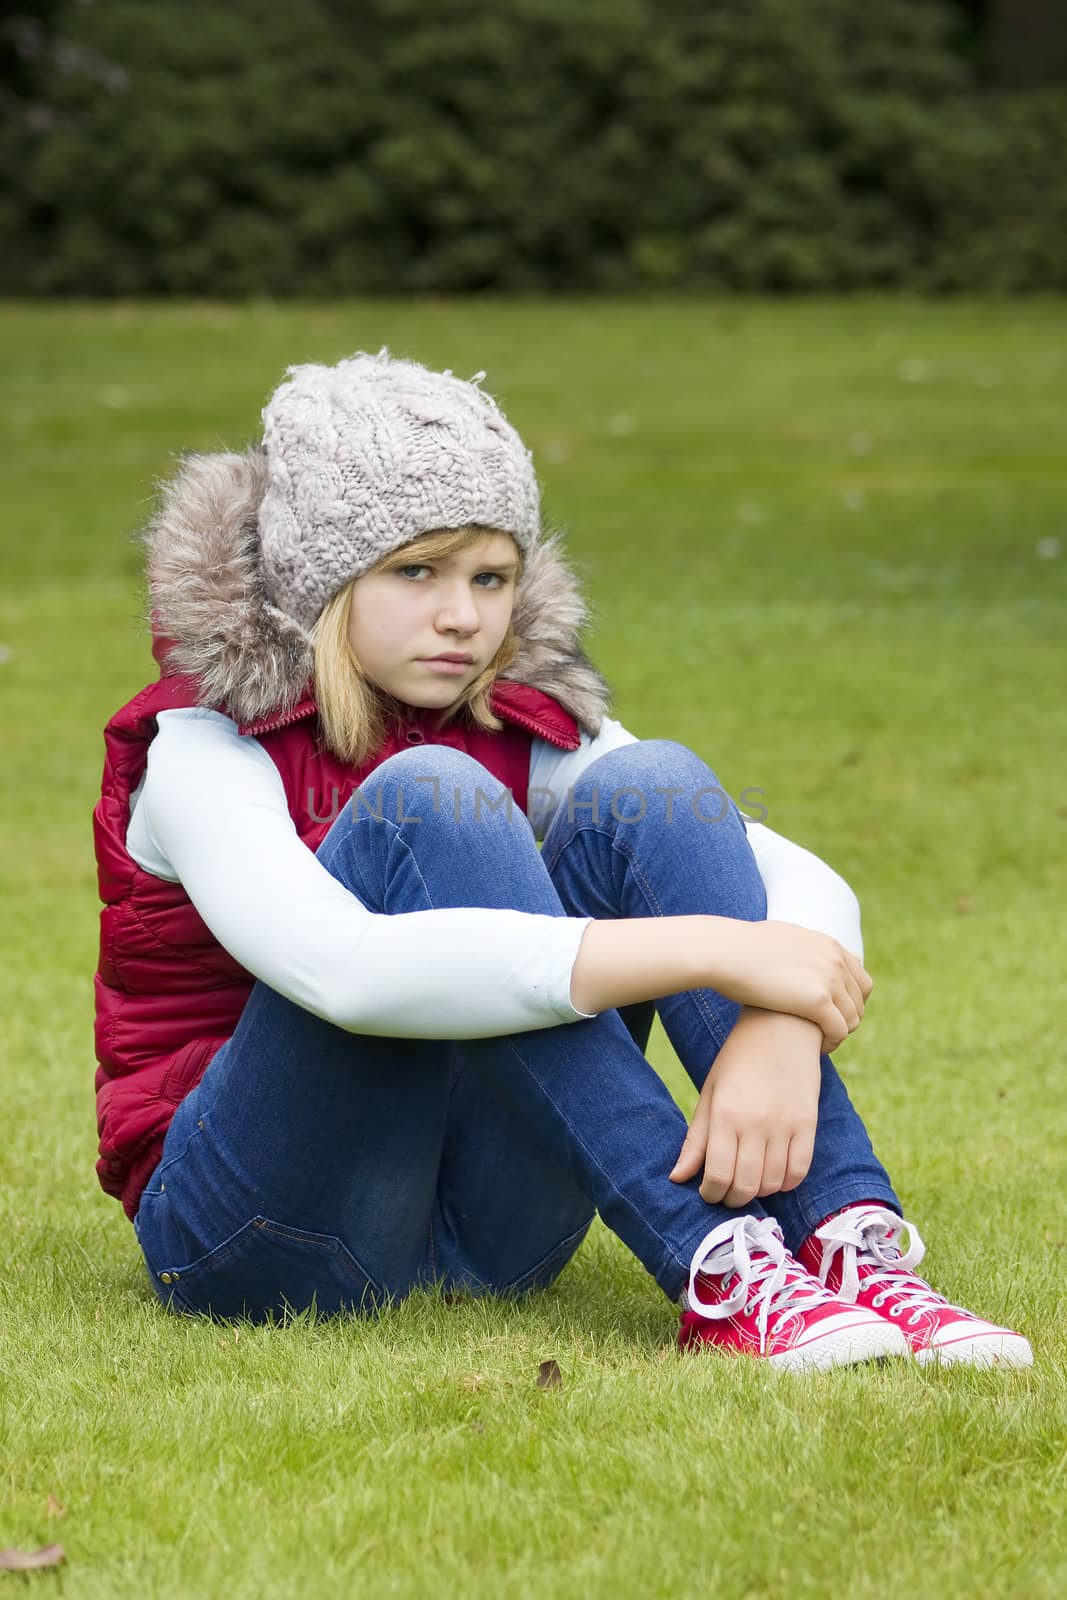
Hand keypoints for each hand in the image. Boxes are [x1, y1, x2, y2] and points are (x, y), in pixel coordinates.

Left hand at [668, 1007, 821, 1205]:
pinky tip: (774, 1174)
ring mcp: (785, 1126)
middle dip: (732, 1198)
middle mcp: (755, 1124)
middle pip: (745, 1187)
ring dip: (758, 1191)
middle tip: (726, 1191)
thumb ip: (695, 1139)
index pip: (716, 1176)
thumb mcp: (710, 1093)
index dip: (710, 1193)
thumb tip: (677, 1178)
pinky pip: (799, 1172)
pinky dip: (785, 1182)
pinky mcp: (808, 1125)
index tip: (707, 1190)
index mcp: (725, 1115)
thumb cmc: (738, 1059)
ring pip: (772, 1184)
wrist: (782, 1025)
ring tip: (749, 1180)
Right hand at [704, 920, 871, 1052]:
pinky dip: (831, 1043)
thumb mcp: (779, 939)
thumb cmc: (740, 948)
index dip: (849, 1002)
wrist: (725, 952)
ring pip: (852, 1019)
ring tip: (818, 1043)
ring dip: (838, 1034)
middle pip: (859, 1001)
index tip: (831, 1015)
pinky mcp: (818, 1002)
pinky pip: (838, 1031)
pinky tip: (815, 1049)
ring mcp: (830, 980)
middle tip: (823, 1033)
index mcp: (829, 945)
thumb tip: (790, 953)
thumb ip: (796, 948)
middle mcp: (835, 960)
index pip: (860, 980)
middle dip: (845, 1020)